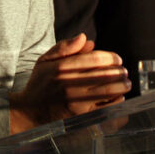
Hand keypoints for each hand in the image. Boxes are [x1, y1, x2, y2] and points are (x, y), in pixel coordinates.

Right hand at [8, 34, 130, 132]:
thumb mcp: (45, 61)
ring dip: (122, 86)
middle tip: (124, 71)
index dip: (111, 57)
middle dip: (119, 71)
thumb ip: (65, 47)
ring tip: (125, 83)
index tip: (117, 59)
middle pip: (105, 74)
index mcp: (61, 67)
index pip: (95, 58)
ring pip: (108, 91)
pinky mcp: (80, 117)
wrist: (29, 113)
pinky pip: (105, 108)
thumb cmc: (40, 85)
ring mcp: (76, 102)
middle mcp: (69, 84)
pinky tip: (118, 97)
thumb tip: (85, 38)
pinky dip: (116, 102)